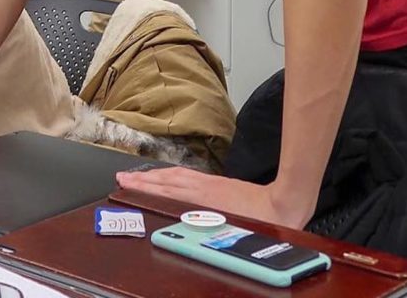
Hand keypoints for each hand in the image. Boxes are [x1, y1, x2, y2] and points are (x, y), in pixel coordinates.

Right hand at [116, 167, 314, 228]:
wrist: (284, 203)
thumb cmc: (263, 220)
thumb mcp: (234, 228)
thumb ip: (212, 229)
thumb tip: (191, 233)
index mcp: (204, 198)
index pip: (166, 190)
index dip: (144, 187)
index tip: (125, 184)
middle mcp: (203, 187)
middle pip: (166, 180)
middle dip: (142, 179)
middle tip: (122, 178)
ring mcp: (208, 183)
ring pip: (174, 175)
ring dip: (153, 175)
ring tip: (136, 175)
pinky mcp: (215, 181)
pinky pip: (185, 174)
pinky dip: (169, 173)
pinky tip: (166, 175)